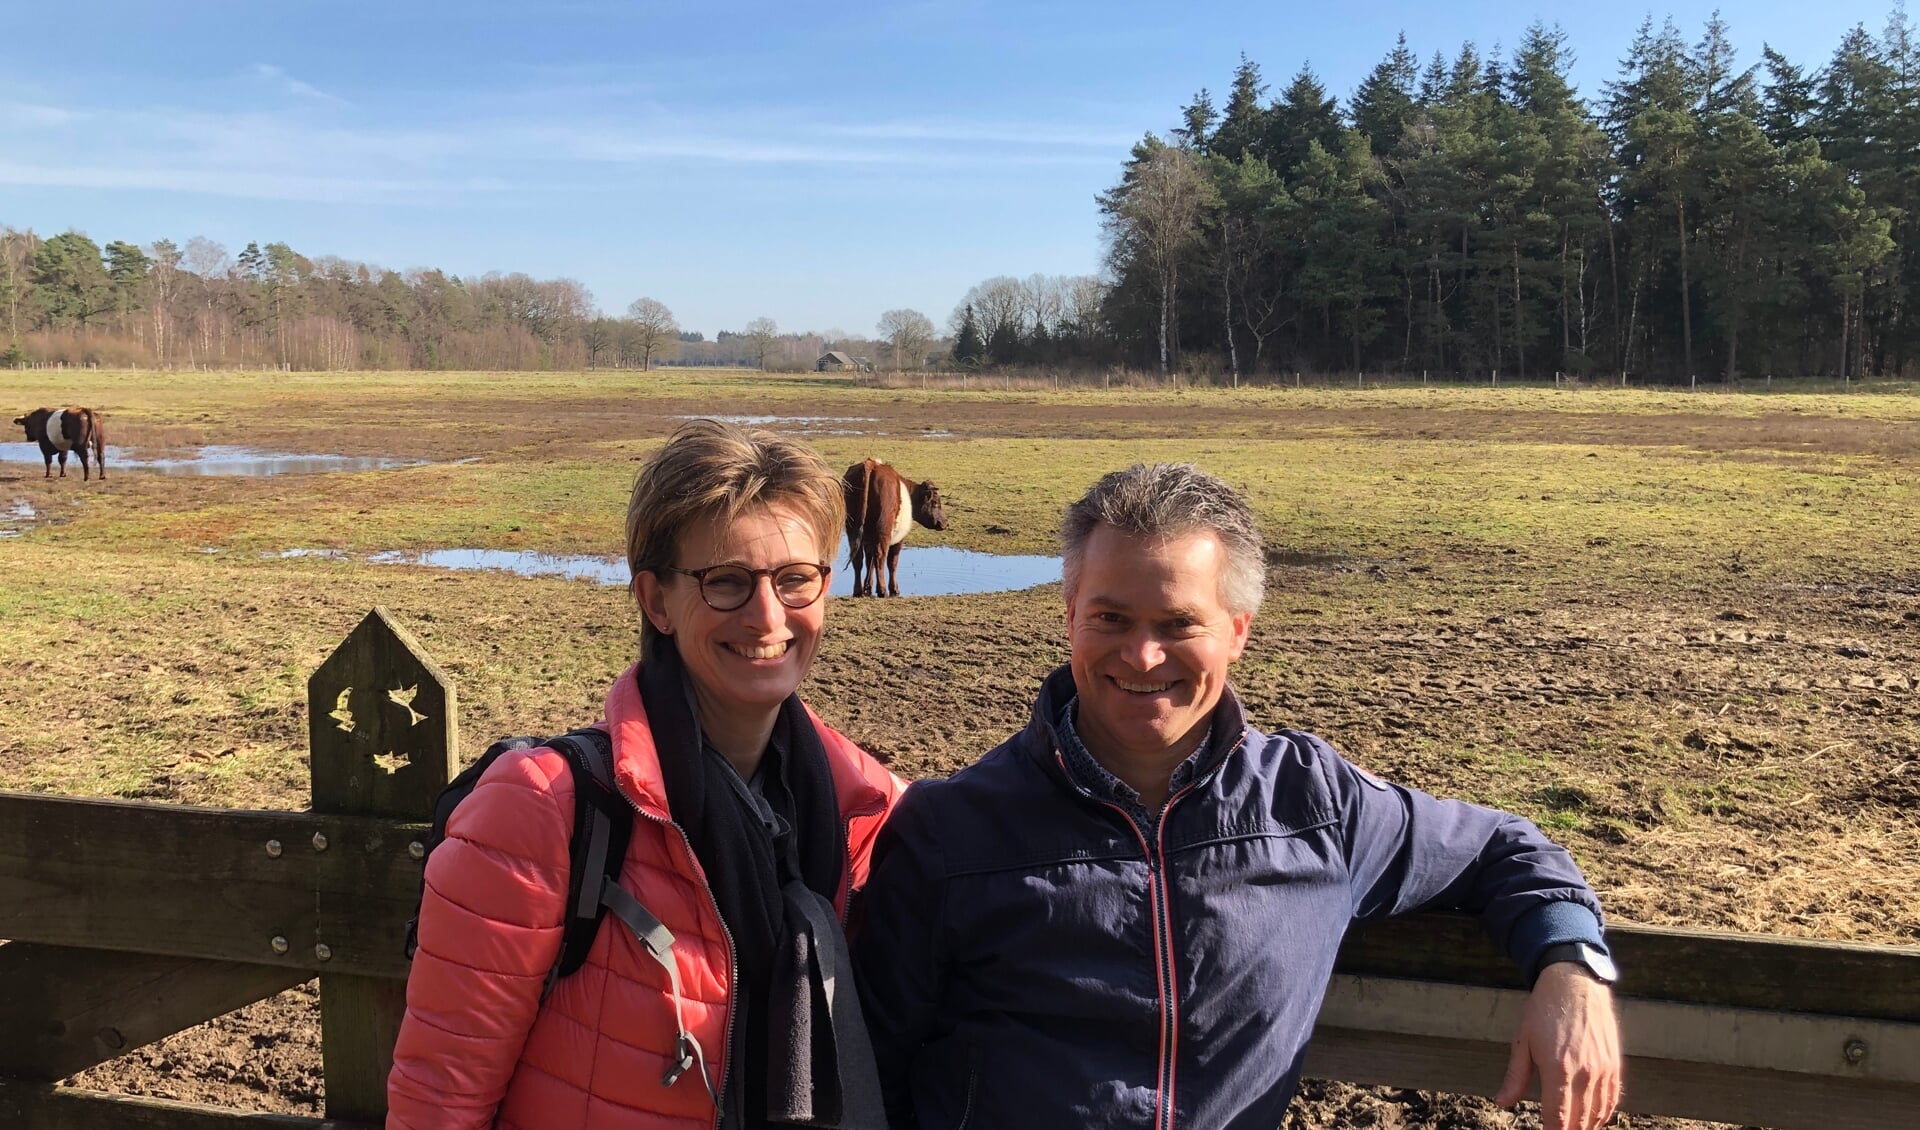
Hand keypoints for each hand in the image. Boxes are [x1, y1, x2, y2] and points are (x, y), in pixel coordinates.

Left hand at [1495, 963, 1621, 1129]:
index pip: (1557, 1118)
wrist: (1575, 983)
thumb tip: (1502, 1102)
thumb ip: (1515, 1077)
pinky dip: (1602, 1115)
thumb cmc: (1544, 1011)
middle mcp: (1585, 1074)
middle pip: (1579, 1122)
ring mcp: (1603, 1070)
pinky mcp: (1615, 1065)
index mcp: (1558, 1069)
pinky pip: (1612, 1100)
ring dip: (1585, 1128)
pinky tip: (1592, 1121)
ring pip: (1598, 1115)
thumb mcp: (1522, 1042)